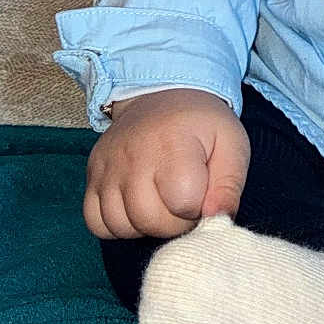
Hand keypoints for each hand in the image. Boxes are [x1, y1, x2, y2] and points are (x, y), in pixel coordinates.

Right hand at [83, 88, 250, 239]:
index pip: (183, 202)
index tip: (204, 190)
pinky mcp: (92, 177)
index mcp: (172, 145)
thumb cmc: (200, 125)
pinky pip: (96, 223)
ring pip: (121, 226)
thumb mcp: (231, 144)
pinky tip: (136, 206)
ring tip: (162, 202)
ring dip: (146, 226)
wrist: (162, 97)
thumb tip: (217, 219)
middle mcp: (133, 156)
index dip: (199, 207)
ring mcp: (107, 167)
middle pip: (150, 220)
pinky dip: (117, 225)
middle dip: (175, 222)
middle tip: (185, 201)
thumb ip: (229, 186)